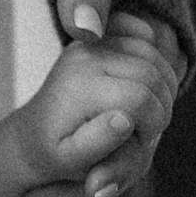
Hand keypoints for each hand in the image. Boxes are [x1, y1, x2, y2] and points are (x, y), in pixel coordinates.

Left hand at [15, 12, 181, 196]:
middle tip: (147, 128)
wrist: (33, 135)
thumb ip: (97, 146)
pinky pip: (143, 34)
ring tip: (146, 111)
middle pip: (152, 73)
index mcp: (78, 88)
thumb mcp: (70, 163)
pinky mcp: (99, 35)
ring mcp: (91, 40)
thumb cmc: (56, 154)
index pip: (140, 99)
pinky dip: (154, 58)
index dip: (153, 123)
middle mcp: (84, 56)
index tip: (142, 141)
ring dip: (162, 84)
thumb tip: (123, 120)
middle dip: (162, 105)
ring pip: (153, 53)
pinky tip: (145, 83)